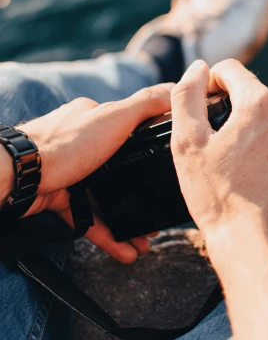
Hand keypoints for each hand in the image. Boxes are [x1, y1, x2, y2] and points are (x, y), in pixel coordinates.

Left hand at [1, 85, 172, 262]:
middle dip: (141, 196)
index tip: (170, 172)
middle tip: (158, 217)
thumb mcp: (115, 117)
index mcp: (96, 117)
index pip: (133, 131)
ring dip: (127, 221)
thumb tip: (177, 88)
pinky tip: (125, 250)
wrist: (18, 175)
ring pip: (106, 199)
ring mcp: (69, 171)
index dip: (153, 152)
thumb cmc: (64, 144)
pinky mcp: (57, 196)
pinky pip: (87, 219)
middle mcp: (82, 142)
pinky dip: (107, 235)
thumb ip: (147, 104)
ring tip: (145, 241)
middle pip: (121, 171)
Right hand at [170, 59, 267, 274]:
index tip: (202, 106)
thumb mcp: (187, 144)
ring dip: (258, 136)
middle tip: (216, 146)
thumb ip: (187, 96)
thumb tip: (197, 68)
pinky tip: (260, 184)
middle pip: (256, 98)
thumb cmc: (219, 197)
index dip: (210, 83)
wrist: (258, 247)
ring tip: (239, 170)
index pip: (231, 70)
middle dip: (235, 112)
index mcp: (261, 103)